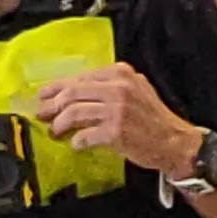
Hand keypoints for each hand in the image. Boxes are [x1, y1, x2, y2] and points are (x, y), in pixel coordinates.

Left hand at [32, 64, 201, 176]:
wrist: (175, 142)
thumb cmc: (153, 119)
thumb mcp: (136, 90)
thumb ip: (110, 86)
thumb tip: (74, 93)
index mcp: (121, 73)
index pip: (81, 77)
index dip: (57, 87)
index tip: (44, 96)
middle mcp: (118, 87)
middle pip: (72, 93)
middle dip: (52, 105)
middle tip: (41, 114)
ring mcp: (116, 109)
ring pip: (74, 112)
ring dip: (59, 124)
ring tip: (54, 131)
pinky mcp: (115, 131)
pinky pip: (84, 135)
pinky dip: (76, 141)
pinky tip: (75, 144)